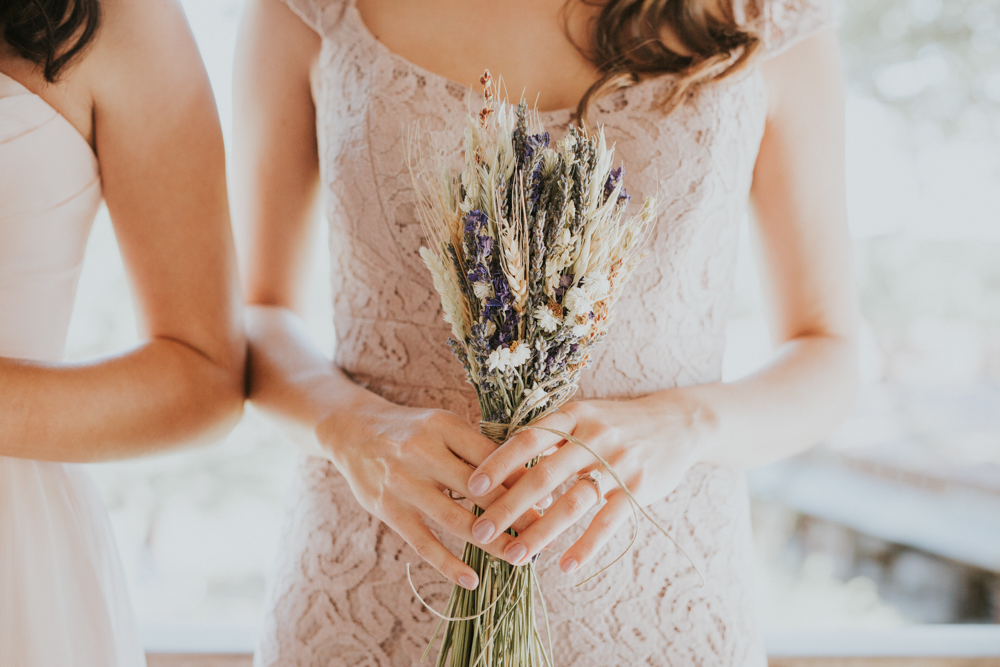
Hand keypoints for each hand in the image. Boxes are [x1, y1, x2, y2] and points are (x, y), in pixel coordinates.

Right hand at [315, 392, 541, 589]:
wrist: (351, 431)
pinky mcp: (387, 510)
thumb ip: (478, 448)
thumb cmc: (412, 430)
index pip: (492, 457)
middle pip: (479, 489)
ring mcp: (403, 484)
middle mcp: (422, 453)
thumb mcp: (443, 426)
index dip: (523, 480)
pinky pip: (422, 543)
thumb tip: (529, 477)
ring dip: (492, 542)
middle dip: (517, 514)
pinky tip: (472, 580)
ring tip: (519, 558)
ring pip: (456, 520)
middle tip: (545, 534)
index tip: (551, 500)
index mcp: (443, 426)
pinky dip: (448, 564)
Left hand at [464, 391, 716, 572]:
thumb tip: (497, 457)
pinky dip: (585, 545)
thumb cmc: (616, 423)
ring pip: (571, 503)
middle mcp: (593, 437)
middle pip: (542, 476)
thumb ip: (548, 435)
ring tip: (514, 557)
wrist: (677, 423)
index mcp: (572, 416)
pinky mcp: (638, 488)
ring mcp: (617, 463)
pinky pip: (607, 522)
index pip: (527, 439)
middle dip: (507, 507)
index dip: (497, 463)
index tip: (470, 487)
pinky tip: (566, 566)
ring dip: (539, 533)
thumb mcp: (583, 415)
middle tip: (479, 532)